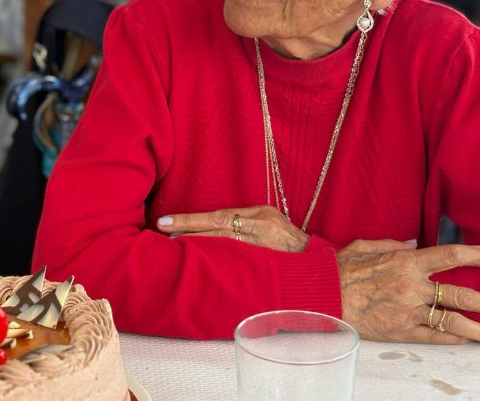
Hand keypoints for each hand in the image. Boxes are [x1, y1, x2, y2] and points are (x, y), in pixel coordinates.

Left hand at [156, 205, 308, 251]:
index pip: (218, 216)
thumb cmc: (290, 241)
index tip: (166, 222)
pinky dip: (217, 262)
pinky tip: (199, 264)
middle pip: (217, 227)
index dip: (192, 219)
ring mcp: (263, 246)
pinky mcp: (265, 263)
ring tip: (173, 247)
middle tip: (163, 231)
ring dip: (198, 246)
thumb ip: (245, 222)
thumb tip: (213, 226)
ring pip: (224, 245)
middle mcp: (259, 227)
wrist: (317, 262)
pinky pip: (236, 262)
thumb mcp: (270, 221)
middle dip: (189, 229)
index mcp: (259, 215)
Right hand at [337, 239, 479, 343]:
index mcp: (405, 262)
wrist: (322, 295)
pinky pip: (433, 335)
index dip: (475, 256)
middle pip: (461, 295)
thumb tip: (414, 245)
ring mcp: (408, 311)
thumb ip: (393, 245)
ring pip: (453, 321)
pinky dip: (453, 338)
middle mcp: (412, 287)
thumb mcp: (365, 246)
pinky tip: (469, 340)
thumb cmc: (341, 269)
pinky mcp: (400, 330)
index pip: (449, 256)